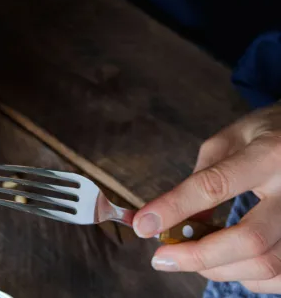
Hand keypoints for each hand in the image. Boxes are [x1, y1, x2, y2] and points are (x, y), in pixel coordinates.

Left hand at [133, 103, 280, 293]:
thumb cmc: (268, 132)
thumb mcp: (232, 139)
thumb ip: (203, 176)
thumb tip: (170, 219)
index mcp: (268, 155)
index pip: (215, 187)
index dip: (175, 209)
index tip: (143, 226)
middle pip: (249, 240)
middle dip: (198, 256)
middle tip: (162, 258)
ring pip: (267, 264)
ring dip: (220, 269)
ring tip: (190, 258)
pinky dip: (248, 277)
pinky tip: (226, 263)